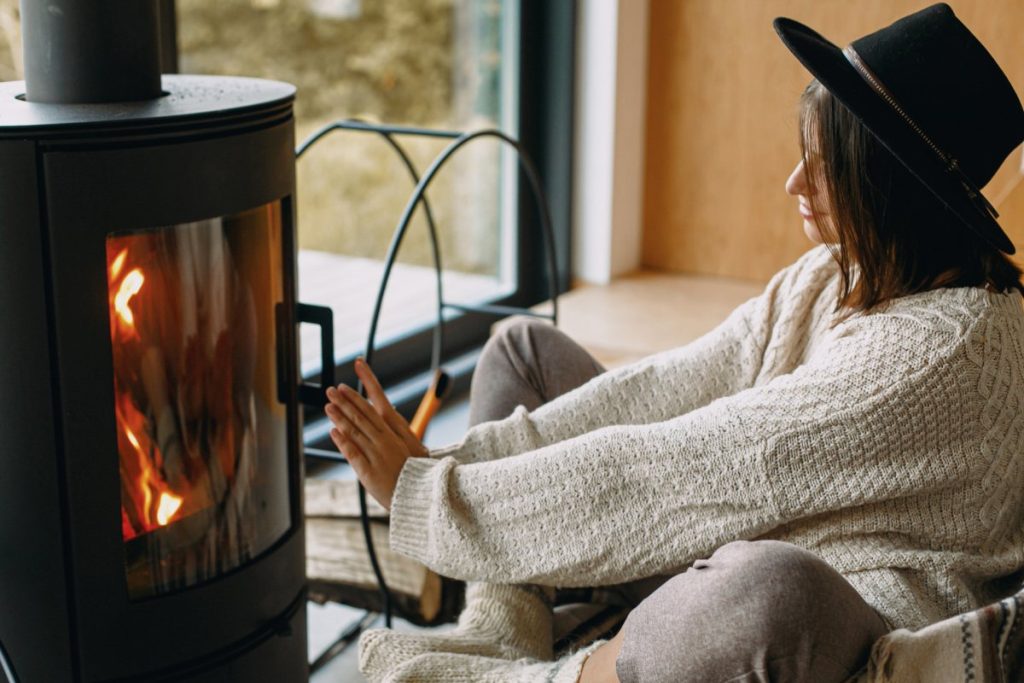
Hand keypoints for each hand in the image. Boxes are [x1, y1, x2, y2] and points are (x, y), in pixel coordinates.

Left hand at [325, 358, 427, 509]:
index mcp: (396, 430)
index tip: (354, 375)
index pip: (378, 401)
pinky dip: (343, 441)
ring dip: (340, 417)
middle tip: (333, 389)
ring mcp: (377, 454)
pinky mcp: (369, 471)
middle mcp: (386, 439)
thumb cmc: (415, 470)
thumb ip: (395, 429)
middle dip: (346, 400)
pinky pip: (353, 453)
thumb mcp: (411, 445)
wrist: (421, 495)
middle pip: (363, 415)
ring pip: (355, 431)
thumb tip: (387, 412)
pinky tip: (333, 431)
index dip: (365, 386)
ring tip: (328, 405)